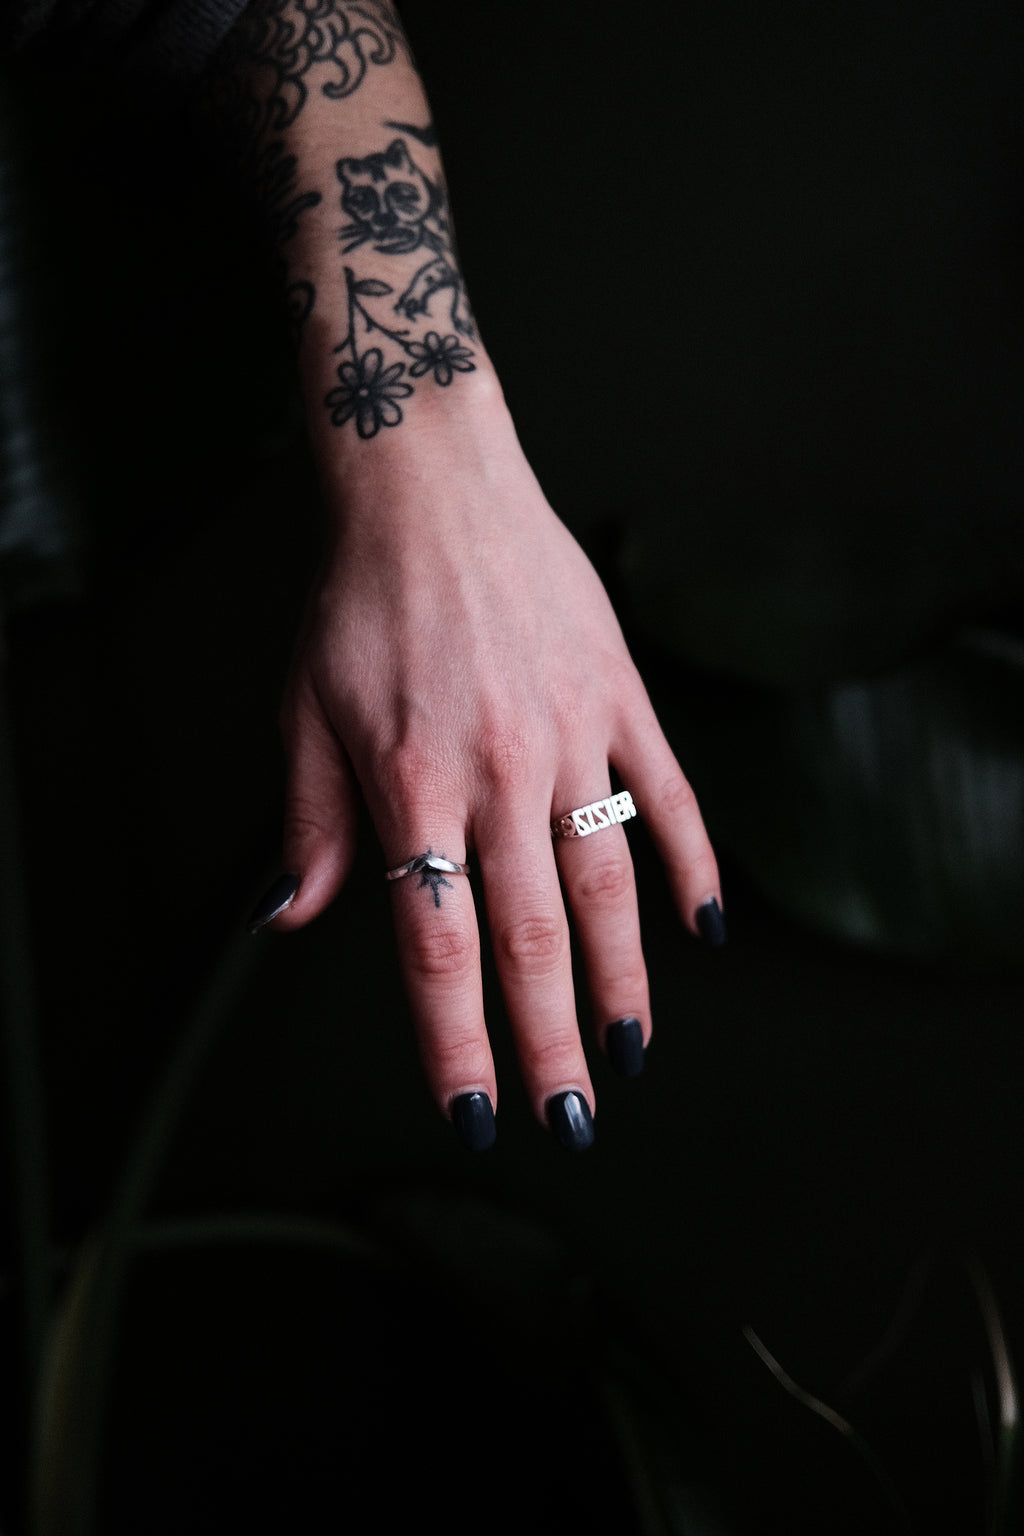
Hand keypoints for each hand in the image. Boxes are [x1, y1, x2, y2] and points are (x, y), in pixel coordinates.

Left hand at [250, 391, 723, 1149]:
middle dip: (549, 1043)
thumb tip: (289, 920)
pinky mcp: (620, 697)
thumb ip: (309, 824)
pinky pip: (669, 796)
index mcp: (411, 783)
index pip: (437, 944)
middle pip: (531, 937)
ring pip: (607, 884)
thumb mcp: (304, 710)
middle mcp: (498, 772)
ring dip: (622, 980)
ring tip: (630, 1052)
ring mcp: (571, 735)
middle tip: (571, 1121)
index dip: (456, 1040)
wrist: (431, 486)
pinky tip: (701, 931)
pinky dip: (692, 865)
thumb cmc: (359, 601)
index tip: (474, 1114)